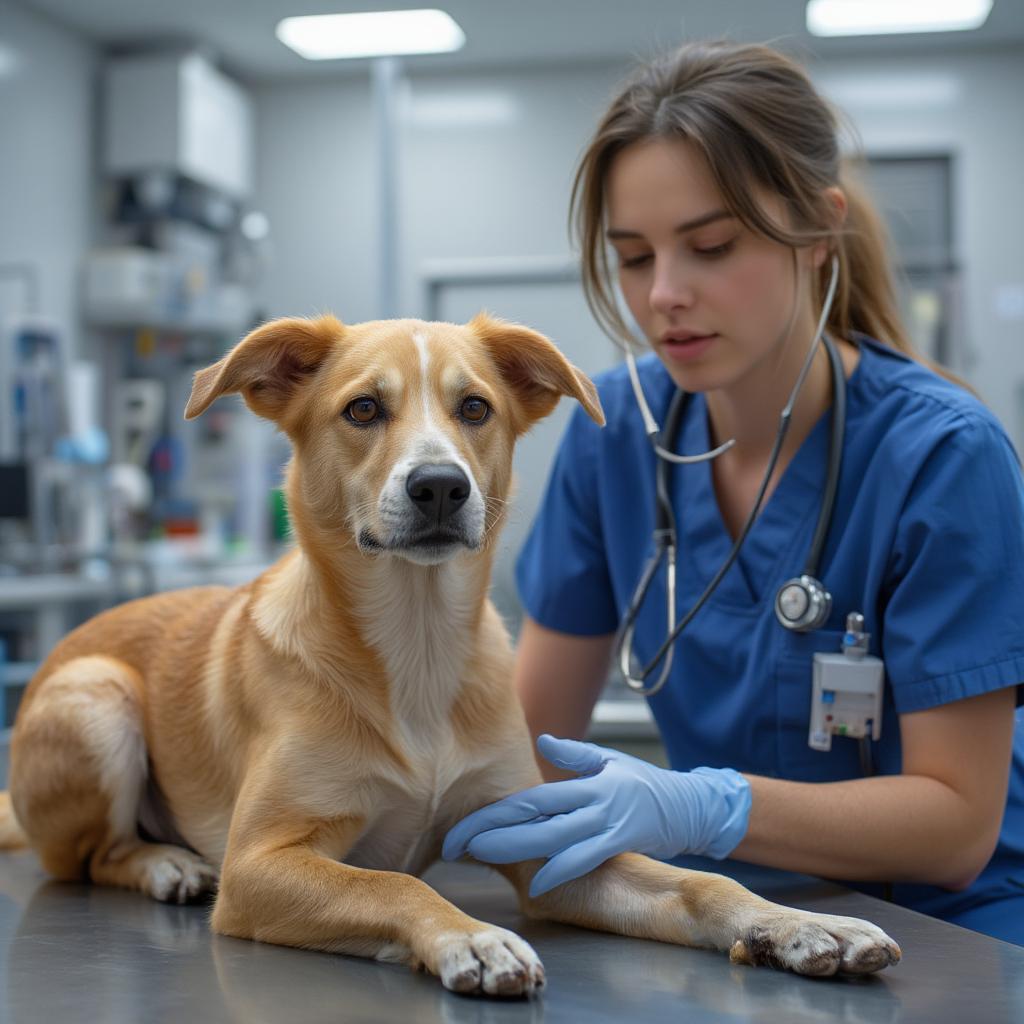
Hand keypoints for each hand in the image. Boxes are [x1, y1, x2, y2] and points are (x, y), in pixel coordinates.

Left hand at [442, 734, 750, 896]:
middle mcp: (590, 799)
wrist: (690, 805)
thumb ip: (574, 755)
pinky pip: (584, 857)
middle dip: (489, 830)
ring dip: (513, 847)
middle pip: (531, 815)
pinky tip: (533, 883)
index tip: (462, 824)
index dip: (494, 811)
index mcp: (583, 781)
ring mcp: (606, 821)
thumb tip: (542, 742)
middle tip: (454, 842)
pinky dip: (558, 870)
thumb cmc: (644, 784)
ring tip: (478, 853)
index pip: (529, 797)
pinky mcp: (621, 840)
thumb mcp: (608, 761)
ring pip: (551, 836)